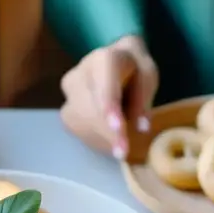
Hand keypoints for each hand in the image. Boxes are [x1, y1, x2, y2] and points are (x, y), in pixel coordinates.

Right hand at [59, 35, 157, 158]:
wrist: (114, 62)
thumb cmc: (133, 70)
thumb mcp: (147, 76)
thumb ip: (144, 98)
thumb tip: (141, 127)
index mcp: (104, 59)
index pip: (104, 84)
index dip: (109, 108)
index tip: (118, 129)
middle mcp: (80, 73)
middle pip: (90, 108)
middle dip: (107, 134)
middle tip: (124, 153)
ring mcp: (69, 93)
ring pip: (81, 123)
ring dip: (102, 140)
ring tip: (120, 143)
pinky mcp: (66, 110)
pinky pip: (78, 131)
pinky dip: (95, 141)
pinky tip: (108, 140)